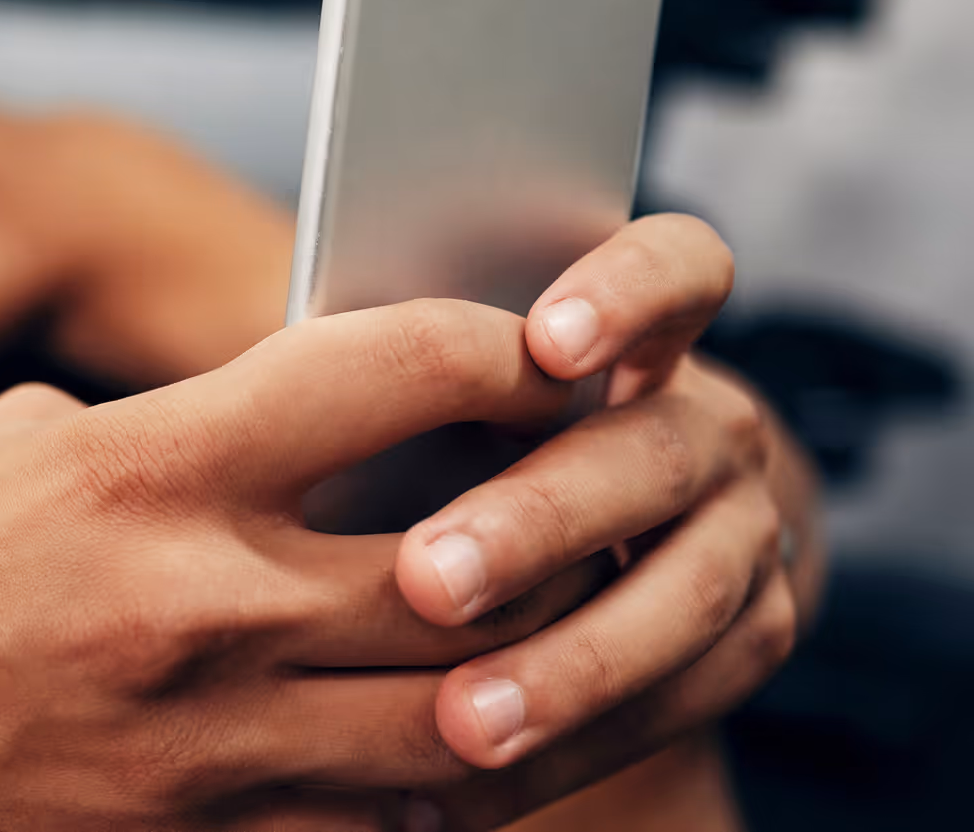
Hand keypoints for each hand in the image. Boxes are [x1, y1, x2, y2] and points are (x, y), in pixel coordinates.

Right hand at [0, 301, 604, 829]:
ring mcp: (206, 752)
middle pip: (473, 562)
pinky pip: (380, 827)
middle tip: (609, 487)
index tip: (548, 346)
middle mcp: (197, 608)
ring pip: (464, 721)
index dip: (501, 347)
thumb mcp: (21, 446)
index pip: (389, 372)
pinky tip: (470, 745)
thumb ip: (177, 431)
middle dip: (568, 517)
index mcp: (145, 467)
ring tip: (581, 625)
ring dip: (547, 670)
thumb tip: (295, 421)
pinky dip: (446, 784)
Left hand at [394, 214, 812, 828]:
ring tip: (458, 723)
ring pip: (686, 602)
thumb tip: (296, 360)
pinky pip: (680, 709)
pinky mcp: (752, 639)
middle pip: (653, 455)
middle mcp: (708, 425)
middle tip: (427, 580)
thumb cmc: (457, 428)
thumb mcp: (441, 382)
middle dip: (541, 520)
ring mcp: (748, 535)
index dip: (627, 295)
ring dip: (569, 670)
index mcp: (642, 331)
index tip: (546, 346)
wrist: (598, 519)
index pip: (676, 269)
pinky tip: (464, 792)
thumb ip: (406, 372)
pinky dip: (572, 756)